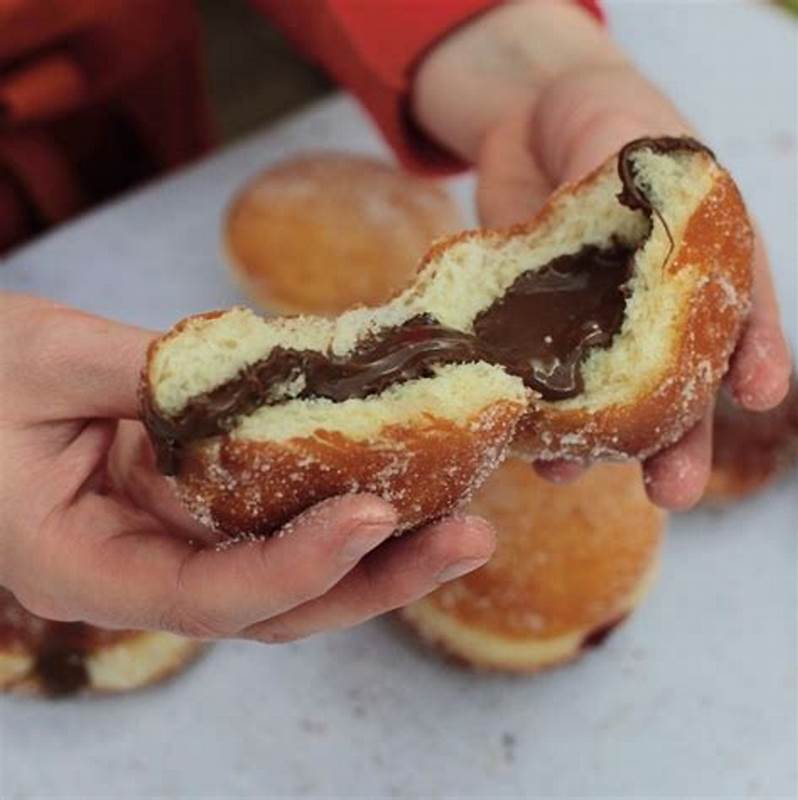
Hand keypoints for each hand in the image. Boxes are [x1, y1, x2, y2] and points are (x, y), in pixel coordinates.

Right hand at [0, 293, 493, 639]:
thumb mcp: (45, 364)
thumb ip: (149, 374)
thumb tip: (261, 374)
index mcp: (87, 565)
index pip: (210, 595)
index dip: (298, 565)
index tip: (376, 515)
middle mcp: (145, 570)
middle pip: (277, 606)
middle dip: (376, 578)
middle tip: (469, 539)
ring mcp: (178, 541)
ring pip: (290, 572)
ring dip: (379, 551)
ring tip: (464, 520)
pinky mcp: (199, 505)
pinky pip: (278, 516)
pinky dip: (339, 500)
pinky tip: (402, 473)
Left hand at [413, 0, 790, 508]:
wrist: (530, 123)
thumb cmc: (600, 119)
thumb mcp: (623, 133)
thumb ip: (630, 184)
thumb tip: (631, 238)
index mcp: (705, 256)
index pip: (743, 308)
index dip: (754, 351)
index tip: (759, 394)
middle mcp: (657, 305)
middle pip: (677, 382)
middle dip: (676, 439)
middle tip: (671, 491)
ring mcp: (596, 323)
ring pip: (606, 397)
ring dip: (594, 447)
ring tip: (574, 478)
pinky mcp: (538, 328)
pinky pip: (540, 378)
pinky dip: (532, 413)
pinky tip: (524, 446)